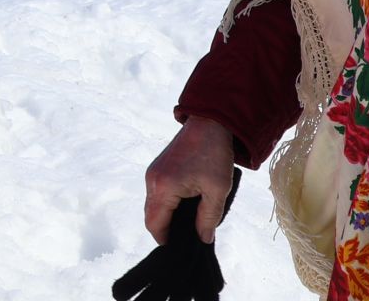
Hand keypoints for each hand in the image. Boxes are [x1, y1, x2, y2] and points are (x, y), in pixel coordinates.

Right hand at [144, 116, 237, 243]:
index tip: (183, 247)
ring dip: (168, 215)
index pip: (155, 225)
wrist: (210, 121)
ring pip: (154, 205)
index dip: (166, 240)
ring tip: (191, 219)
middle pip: (152, 216)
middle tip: (189, 234)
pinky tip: (187, 203)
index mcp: (163, 188)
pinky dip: (168, 203)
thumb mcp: (217, 191)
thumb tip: (202, 239)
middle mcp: (152, 180)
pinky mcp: (158, 167)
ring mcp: (153, 172)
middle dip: (167, 229)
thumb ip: (208, 219)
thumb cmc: (214, 155)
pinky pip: (158, 193)